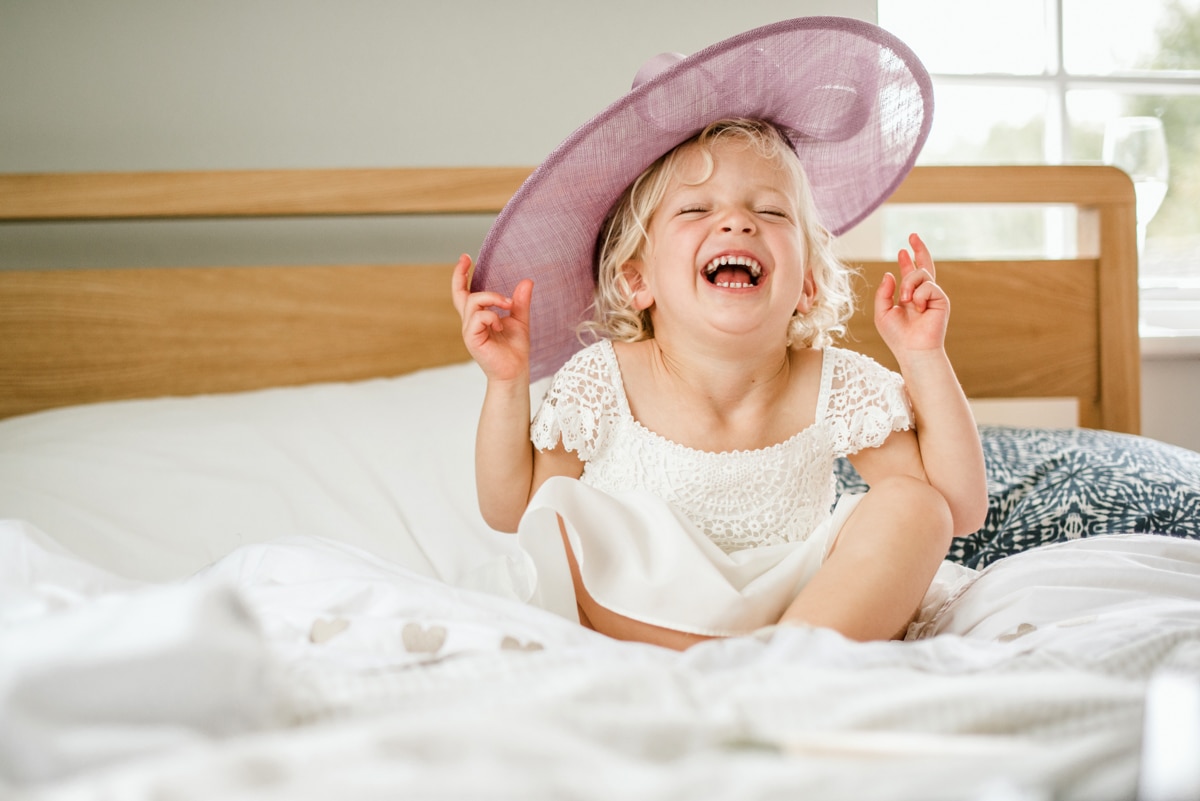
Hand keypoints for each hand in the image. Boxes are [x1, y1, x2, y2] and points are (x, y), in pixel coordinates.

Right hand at [451, 254, 533, 381]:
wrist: (516, 371)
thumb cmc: (515, 349)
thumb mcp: (520, 320)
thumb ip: (520, 302)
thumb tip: (527, 281)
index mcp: (478, 317)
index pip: (464, 293)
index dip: (460, 276)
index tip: (465, 258)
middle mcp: (470, 322)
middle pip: (459, 294)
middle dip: (459, 275)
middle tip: (467, 259)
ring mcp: (469, 331)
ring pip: (474, 302)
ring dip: (492, 298)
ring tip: (508, 305)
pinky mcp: (472, 339)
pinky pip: (478, 317)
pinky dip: (492, 315)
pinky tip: (500, 324)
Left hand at [873, 233, 948, 354]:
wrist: (912, 349)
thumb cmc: (897, 336)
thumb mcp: (882, 312)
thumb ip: (884, 293)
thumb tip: (890, 273)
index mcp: (908, 296)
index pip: (909, 274)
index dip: (907, 261)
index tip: (902, 250)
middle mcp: (922, 294)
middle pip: (924, 265)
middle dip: (919, 249)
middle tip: (912, 235)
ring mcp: (933, 295)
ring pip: (921, 273)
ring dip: (908, 284)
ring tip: (904, 300)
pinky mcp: (942, 299)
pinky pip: (928, 285)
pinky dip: (918, 295)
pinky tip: (918, 308)